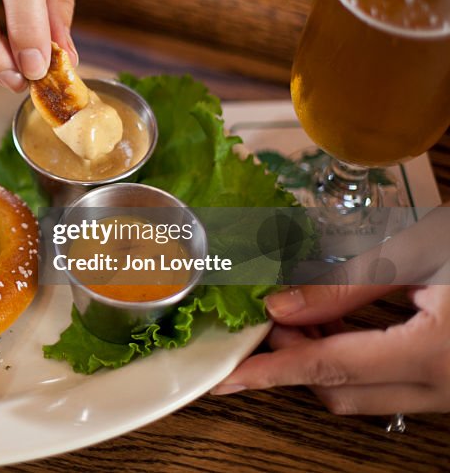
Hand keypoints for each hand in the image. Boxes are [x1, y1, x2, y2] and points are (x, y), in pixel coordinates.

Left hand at [213, 283, 449, 414]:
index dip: (270, 372)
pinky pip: (391, 391)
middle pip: (341, 391)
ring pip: (365, 397)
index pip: (328, 368)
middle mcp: (445, 389)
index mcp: (433, 354)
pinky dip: (356, 365)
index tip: (226, 379)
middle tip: (269, 316)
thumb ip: (345, 284)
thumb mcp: (418, 255)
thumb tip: (280, 305)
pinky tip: (340, 328)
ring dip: (324, 362)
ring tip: (301, 316)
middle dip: (294, 358)